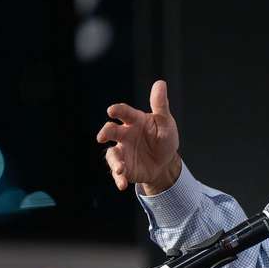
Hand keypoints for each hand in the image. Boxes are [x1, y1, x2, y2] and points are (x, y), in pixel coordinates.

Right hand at [97, 79, 181, 193]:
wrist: (166, 162)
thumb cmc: (164, 138)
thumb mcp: (166, 123)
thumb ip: (160, 105)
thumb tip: (160, 83)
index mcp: (134, 121)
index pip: (123, 112)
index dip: (117, 110)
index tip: (112, 110)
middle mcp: (124, 134)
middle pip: (111, 130)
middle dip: (106, 132)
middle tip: (103, 136)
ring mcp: (122, 151)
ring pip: (112, 154)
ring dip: (114, 161)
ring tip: (120, 169)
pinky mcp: (124, 167)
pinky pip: (117, 172)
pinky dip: (118, 178)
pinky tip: (122, 184)